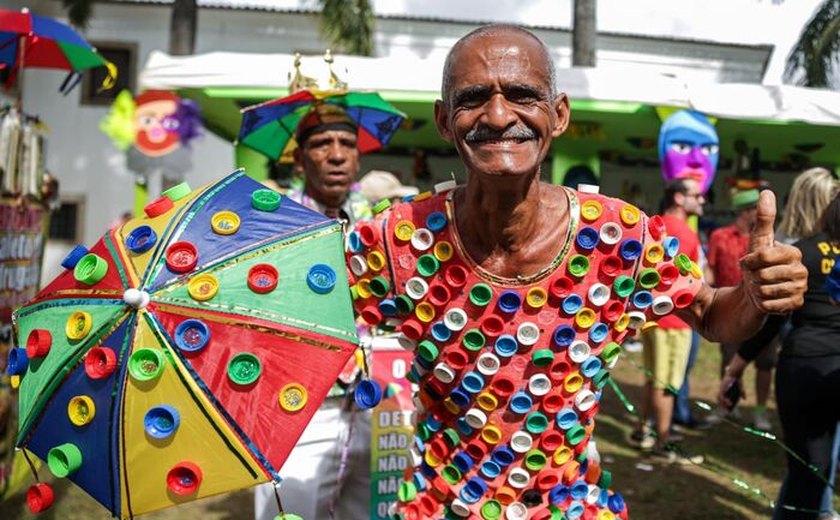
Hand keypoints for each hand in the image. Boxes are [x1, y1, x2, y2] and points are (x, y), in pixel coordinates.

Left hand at [718, 355, 746, 408]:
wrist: (735, 373)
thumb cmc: (737, 380)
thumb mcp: (740, 387)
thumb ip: (742, 393)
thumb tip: (744, 399)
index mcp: (725, 390)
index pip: (723, 398)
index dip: (724, 403)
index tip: (727, 408)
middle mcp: (722, 390)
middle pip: (721, 399)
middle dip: (724, 405)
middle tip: (727, 409)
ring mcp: (722, 389)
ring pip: (720, 398)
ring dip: (724, 403)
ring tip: (729, 407)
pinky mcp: (722, 388)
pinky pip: (722, 396)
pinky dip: (725, 400)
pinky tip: (729, 403)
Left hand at [739, 190, 807, 313]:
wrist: (756, 291)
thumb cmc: (757, 264)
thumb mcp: (758, 241)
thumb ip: (764, 218)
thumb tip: (766, 192)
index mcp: (793, 253)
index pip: (764, 256)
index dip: (749, 261)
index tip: (747, 262)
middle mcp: (801, 271)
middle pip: (763, 275)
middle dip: (752, 277)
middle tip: (755, 277)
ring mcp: (800, 289)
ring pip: (765, 291)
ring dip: (756, 290)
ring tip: (760, 287)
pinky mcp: (795, 305)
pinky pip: (769, 305)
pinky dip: (761, 303)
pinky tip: (765, 299)